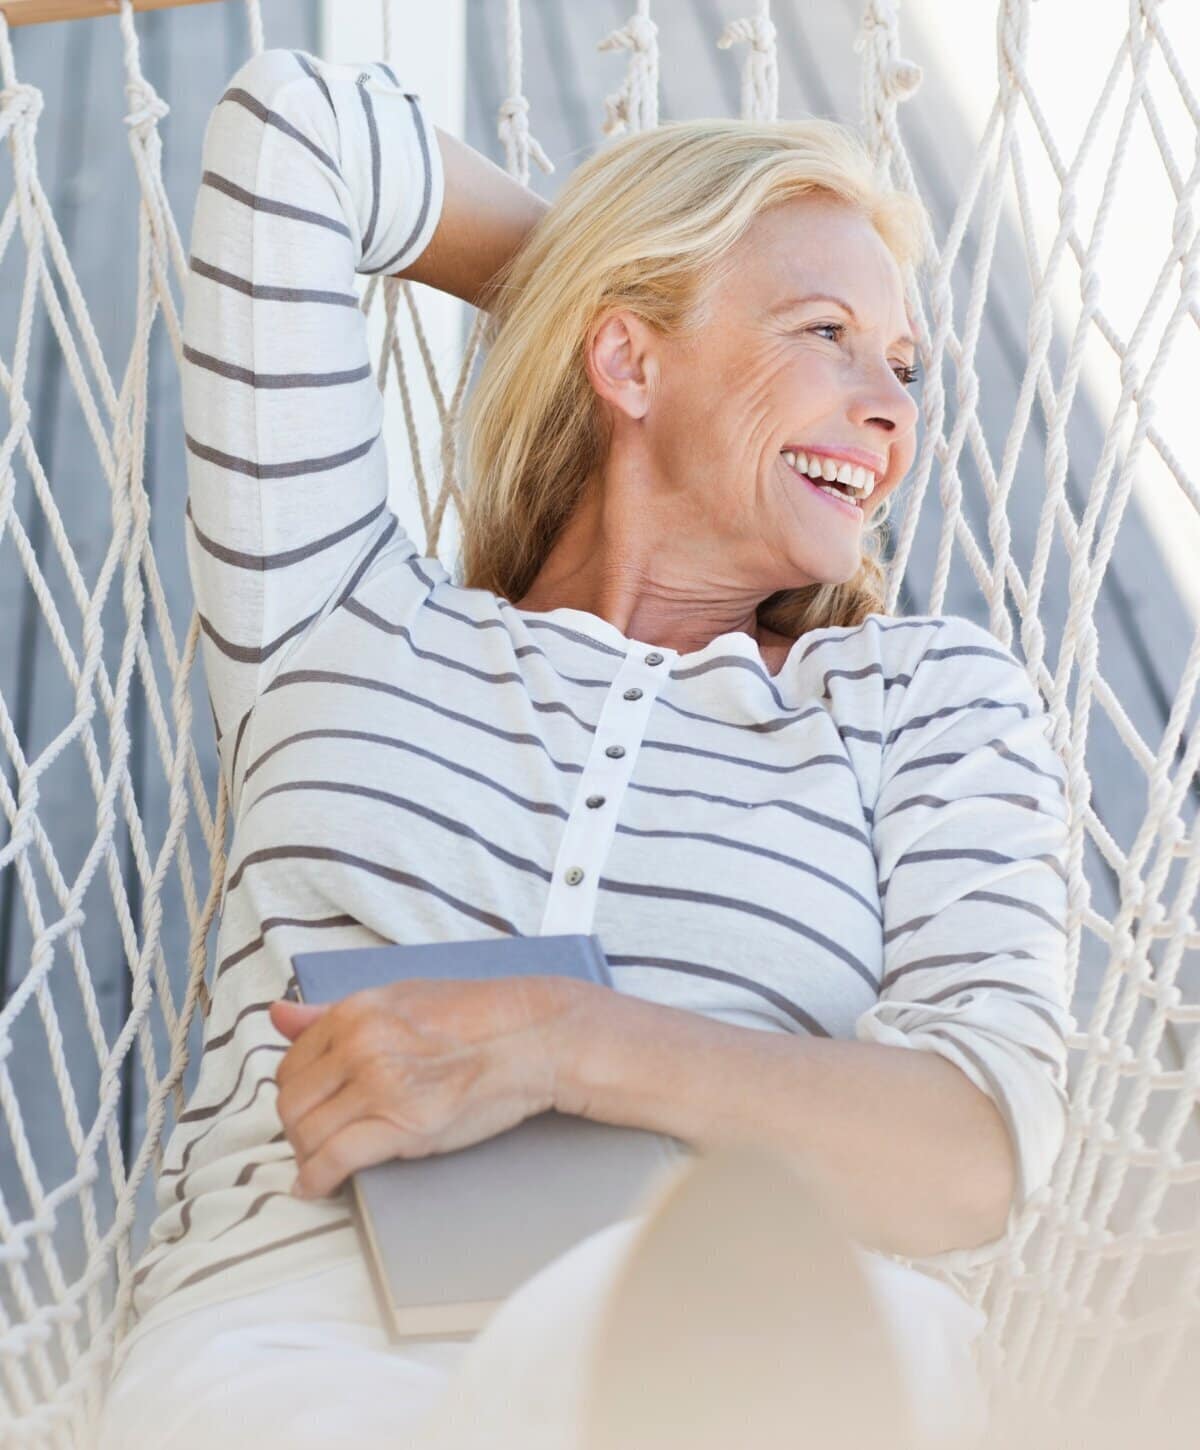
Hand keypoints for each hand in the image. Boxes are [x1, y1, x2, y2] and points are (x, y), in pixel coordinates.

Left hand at [269, 975, 580, 1199]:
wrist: (533, 1036)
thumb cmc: (476, 1017)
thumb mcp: (399, 998)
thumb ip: (333, 1013)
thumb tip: (279, 1014)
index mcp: (357, 1012)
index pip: (291, 1063)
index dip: (296, 1093)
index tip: (308, 1108)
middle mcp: (361, 1045)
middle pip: (291, 1102)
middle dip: (296, 1127)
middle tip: (314, 1139)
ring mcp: (380, 1086)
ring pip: (307, 1133)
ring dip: (307, 1155)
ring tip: (321, 1162)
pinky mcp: (401, 1126)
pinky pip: (333, 1161)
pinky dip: (316, 1180)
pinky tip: (316, 1187)